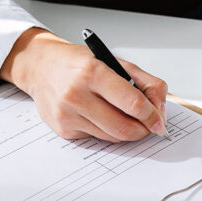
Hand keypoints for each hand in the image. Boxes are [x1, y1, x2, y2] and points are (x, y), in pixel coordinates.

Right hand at [0, 28, 167, 141]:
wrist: (40, 67)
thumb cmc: (78, 63)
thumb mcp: (114, 61)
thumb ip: (145, 82)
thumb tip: (160, 110)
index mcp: (93, 72)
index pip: (132, 103)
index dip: (152, 116)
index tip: (159, 121)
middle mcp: (76, 94)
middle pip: (123, 127)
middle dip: (142, 130)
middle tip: (148, 125)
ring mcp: (68, 114)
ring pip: (112, 137)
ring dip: (126, 131)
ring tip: (127, 118)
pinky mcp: (63, 129)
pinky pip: (97, 138)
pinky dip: (106, 130)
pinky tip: (101, 116)